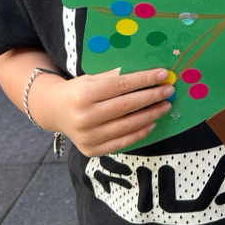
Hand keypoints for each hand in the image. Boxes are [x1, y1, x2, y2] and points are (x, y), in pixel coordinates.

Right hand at [36, 67, 174, 157]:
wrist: (55, 111)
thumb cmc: (79, 90)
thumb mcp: (92, 78)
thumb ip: (117, 76)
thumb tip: (149, 74)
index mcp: (83, 95)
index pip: (121, 85)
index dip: (144, 79)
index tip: (163, 74)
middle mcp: (84, 117)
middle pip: (127, 106)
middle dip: (152, 96)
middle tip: (169, 90)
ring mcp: (88, 137)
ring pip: (128, 125)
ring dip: (151, 114)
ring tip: (165, 105)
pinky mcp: (92, 150)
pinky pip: (123, 142)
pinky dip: (140, 132)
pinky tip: (152, 122)